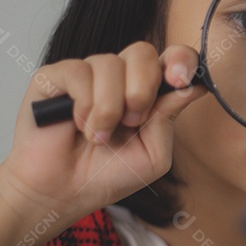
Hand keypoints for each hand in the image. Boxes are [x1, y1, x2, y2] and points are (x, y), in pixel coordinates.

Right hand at [0, 42, 207, 245]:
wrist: (63, 193)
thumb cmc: (107, 174)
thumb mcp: (153, 154)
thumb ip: (168, 118)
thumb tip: (191, 87)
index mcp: (147, 90)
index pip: (171, 57)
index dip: (181, 60)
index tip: (180, 80)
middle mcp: (119, 77)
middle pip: (142, 52)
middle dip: (143, 89)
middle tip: (132, 122)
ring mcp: (87, 73)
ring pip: (110, 63)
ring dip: (110, 107)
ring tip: (99, 136)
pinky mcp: (55, 76)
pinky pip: (79, 71)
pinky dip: (84, 104)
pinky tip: (77, 125)